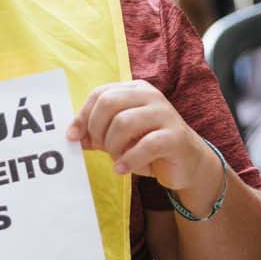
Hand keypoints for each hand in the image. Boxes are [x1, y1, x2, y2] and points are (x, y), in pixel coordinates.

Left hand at [66, 81, 222, 195]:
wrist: (188, 163)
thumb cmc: (150, 147)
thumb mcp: (120, 138)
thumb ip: (98, 134)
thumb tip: (73, 136)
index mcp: (135, 90)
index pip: (100, 93)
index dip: (82, 116)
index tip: (72, 137)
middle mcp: (150, 96)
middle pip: (109, 103)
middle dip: (96, 129)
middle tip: (99, 148)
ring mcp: (164, 114)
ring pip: (124, 123)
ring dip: (113, 147)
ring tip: (116, 159)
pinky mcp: (175, 136)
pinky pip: (145, 145)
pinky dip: (128, 160)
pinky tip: (122, 169)